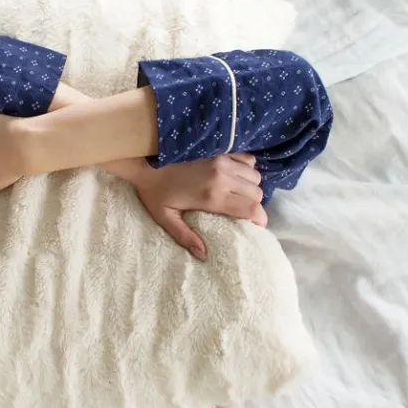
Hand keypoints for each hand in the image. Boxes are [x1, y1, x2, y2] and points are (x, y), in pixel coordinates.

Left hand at [129, 153, 266, 260]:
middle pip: (256, 193)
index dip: (260, 219)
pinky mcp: (220, 152)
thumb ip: (185, 237)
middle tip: (243, 212)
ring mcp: (222, 161)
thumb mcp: (166, 219)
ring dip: (251, 188)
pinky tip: (236, 177)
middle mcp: (222, 177)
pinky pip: (247, 160)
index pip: (251, 208)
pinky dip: (247, 170)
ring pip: (255, 177)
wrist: (147, 163)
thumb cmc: (155, 193)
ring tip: (239, 195)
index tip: (257, 225)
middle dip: (254, 205)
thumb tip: (204, 255)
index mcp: (211, 196)